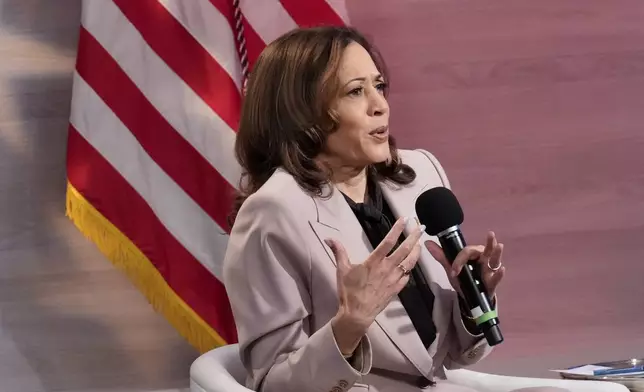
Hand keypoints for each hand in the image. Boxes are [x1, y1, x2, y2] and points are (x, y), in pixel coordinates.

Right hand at [324, 217, 422, 354]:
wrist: (357, 314)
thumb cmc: (349, 291)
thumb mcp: (341, 270)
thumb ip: (338, 252)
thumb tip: (329, 238)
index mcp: (374, 261)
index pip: (389, 241)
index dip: (398, 229)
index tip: (405, 219)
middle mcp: (387, 268)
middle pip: (405, 249)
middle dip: (414, 236)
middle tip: (421, 227)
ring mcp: (394, 279)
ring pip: (410, 263)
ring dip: (416, 252)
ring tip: (420, 244)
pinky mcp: (396, 289)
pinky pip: (407, 277)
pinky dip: (410, 269)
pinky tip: (411, 266)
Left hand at [425, 231, 505, 299]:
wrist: (469, 298)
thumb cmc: (463, 279)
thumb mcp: (451, 268)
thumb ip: (441, 256)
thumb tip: (428, 243)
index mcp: (473, 255)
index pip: (467, 252)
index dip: (459, 260)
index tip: (454, 271)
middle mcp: (483, 260)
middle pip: (485, 250)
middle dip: (489, 243)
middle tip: (491, 234)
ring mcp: (489, 271)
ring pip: (494, 261)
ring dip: (497, 254)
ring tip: (499, 246)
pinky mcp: (492, 283)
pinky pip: (497, 278)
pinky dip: (500, 274)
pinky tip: (502, 269)